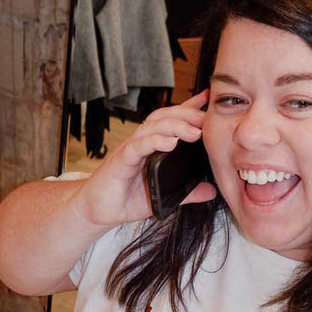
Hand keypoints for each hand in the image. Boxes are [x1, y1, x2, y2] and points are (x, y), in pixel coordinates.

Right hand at [73, 90, 216, 228]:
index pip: (172, 120)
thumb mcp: (164, 196)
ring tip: (195, 132)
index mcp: (152, 146)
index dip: (189, 108)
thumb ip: (187, 193)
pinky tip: (171, 142)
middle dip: (187, 114)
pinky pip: (138, 146)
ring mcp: (130, 149)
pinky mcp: (121, 160)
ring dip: (175, 126)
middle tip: (207, 118)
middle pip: (164, 117)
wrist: (99, 210)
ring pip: (153, 127)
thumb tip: (212, 191)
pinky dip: (155, 142)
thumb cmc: (127, 199)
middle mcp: (141, 142)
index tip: (209, 100)